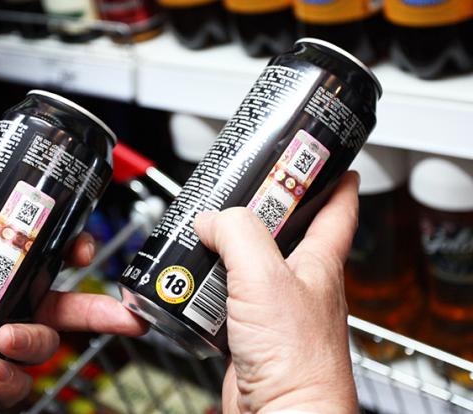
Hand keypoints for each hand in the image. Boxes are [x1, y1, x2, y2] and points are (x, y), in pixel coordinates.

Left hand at [0, 183, 144, 407]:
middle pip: (68, 310)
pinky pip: (14, 385)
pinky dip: (9, 378)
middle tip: (126, 316)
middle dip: (104, 312)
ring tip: (6, 337)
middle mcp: (10, 310)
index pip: (51, 264)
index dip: (76, 254)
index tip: (84, 246)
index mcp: (1, 275)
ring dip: (35, 344)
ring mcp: (1, 345)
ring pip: (44, 348)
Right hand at [194, 172, 359, 413]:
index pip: (337, 210)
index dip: (332, 179)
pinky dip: (205, 289)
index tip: (324, 159)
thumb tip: (211, 220)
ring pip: (245, 266)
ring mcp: (271, 307)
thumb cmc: (295, 358)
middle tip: (232, 193)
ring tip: (199, 237)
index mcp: (318, 262)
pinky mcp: (247, 331)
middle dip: (255, 211)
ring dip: (222, 252)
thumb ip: (237, 235)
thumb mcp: (265, 276)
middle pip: (279, 233)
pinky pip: (224, 299)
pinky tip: (190, 285)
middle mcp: (297, 282)